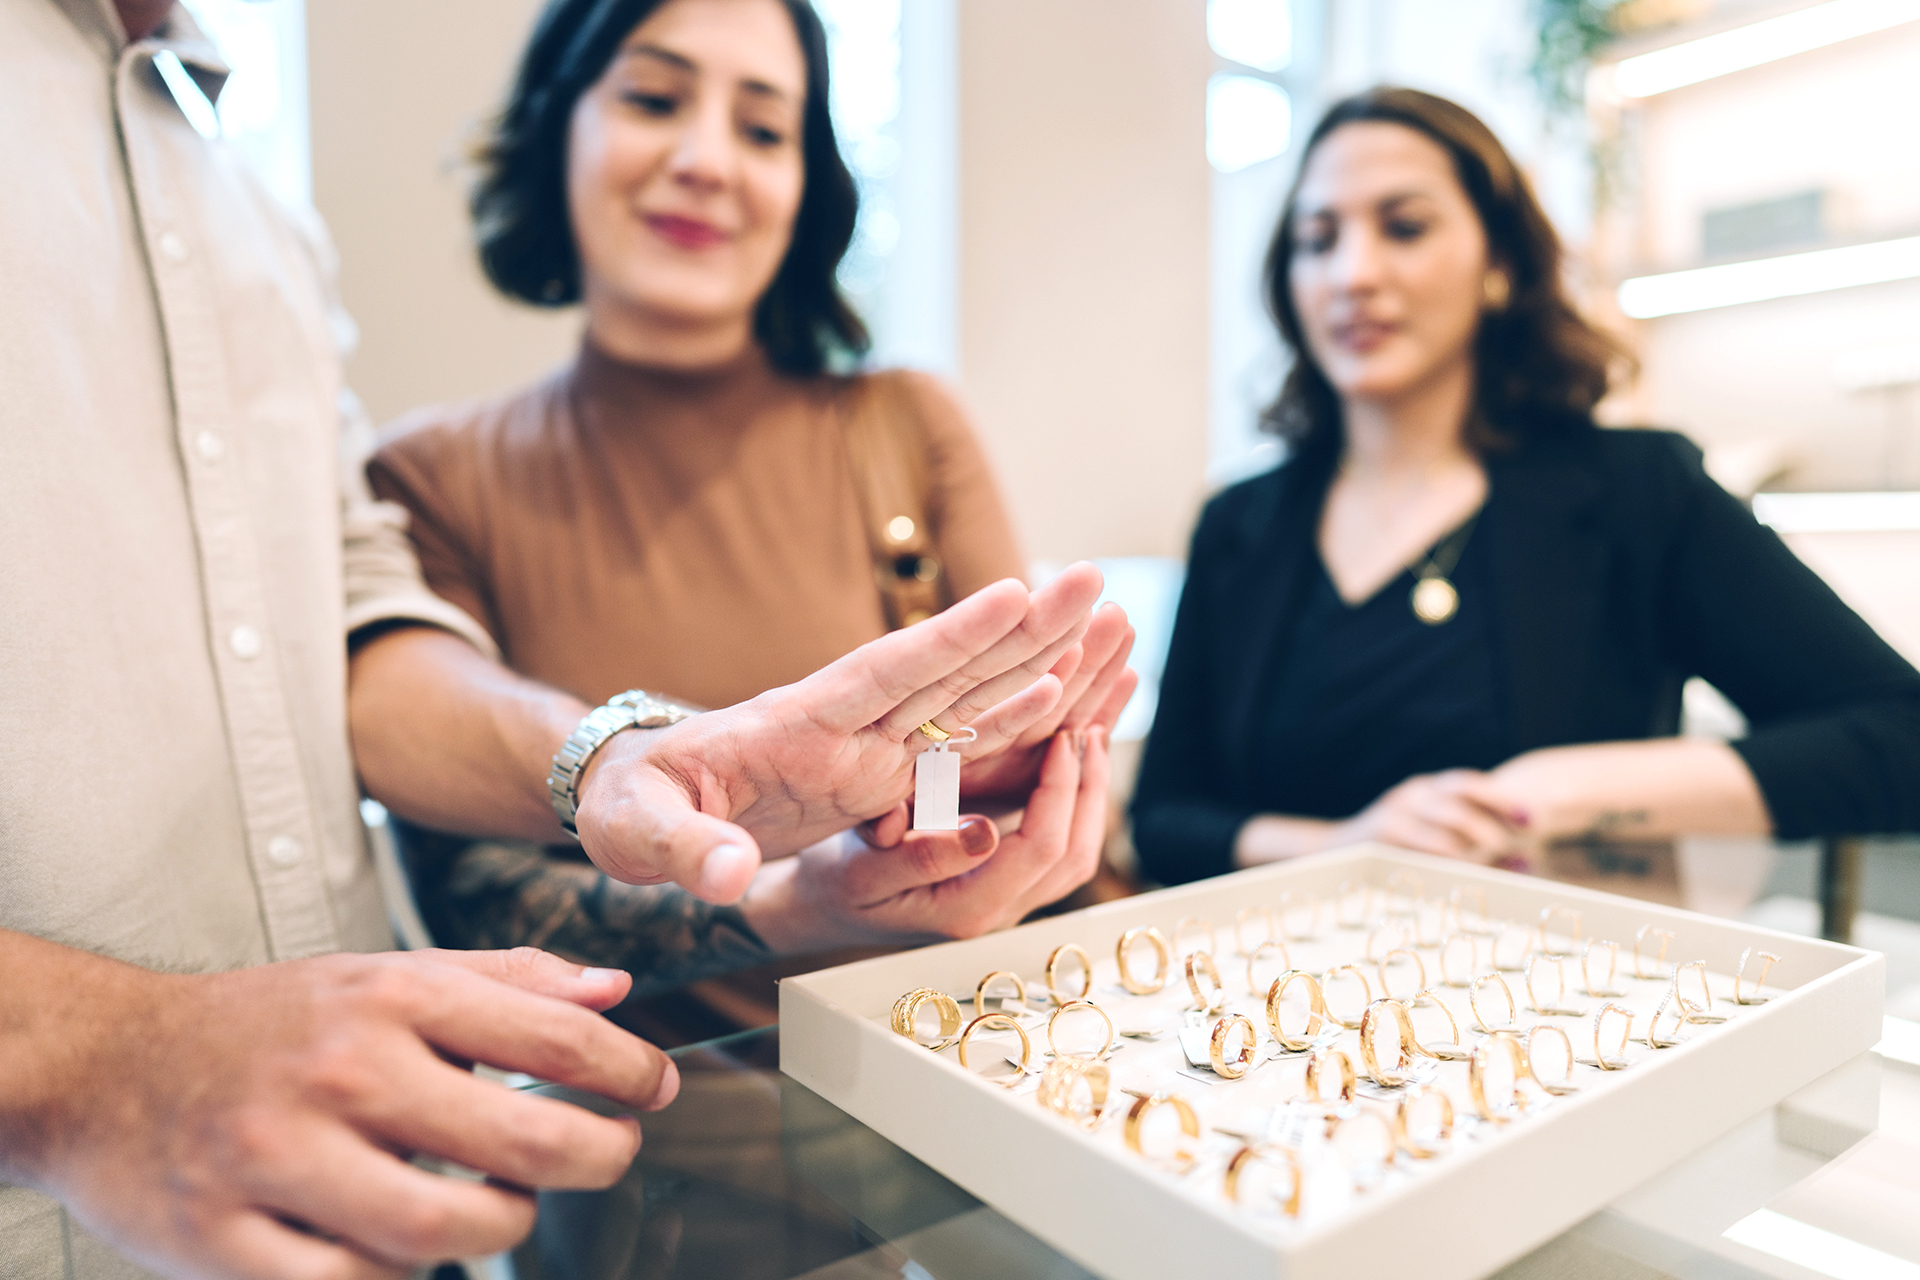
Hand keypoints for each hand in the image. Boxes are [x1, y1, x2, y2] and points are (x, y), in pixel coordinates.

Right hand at [24, 945, 674, 1279]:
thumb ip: (508, 980)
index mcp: (389, 996)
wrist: (108, 1067)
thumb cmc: (272, 1023)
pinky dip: (397, 1272)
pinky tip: (403, 1240)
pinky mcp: (227, 1240)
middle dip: (595, 1158)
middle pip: (518, 1143)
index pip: (552, 1037)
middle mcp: (341, 1071)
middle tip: (609, 1154)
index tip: (656, 1088)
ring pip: (441, 1230)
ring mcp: (280, 1158)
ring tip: (498, 1203)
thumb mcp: (387, 973)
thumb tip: (615, 993)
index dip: (629, 1070)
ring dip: (497, 1226)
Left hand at [576, 565, 1104, 901]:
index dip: (950, 638)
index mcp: (797, 722)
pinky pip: (954, 751)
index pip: (885, 672)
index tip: (1012, 593)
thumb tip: (731, 878)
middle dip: (1021, 630)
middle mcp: (847, 727)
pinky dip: (1009, 726)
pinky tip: (1060, 701)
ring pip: (965, 701)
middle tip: (1091, 580)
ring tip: (1099, 620)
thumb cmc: (627, 806)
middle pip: (948, 671)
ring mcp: (867, 749)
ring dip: (1033, 664)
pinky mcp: (874, 778)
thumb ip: (687, 850)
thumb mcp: (636, 830)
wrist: (634, 799)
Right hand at [748, 727, 1111, 949]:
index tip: (1063, 734)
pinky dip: (1072, 804)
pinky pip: (1056, 850)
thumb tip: (985, 834)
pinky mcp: (1005, 885)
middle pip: (1073, 855)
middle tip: (1089, 726)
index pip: (1040, 849)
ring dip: (1088, 796)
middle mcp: (998, 913)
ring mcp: (1006, 904)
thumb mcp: (861, 867)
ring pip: (1073, 856)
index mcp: (967, 910)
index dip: (1061, 789)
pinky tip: (1070, 760)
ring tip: (1089, 736)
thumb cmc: (834, 882)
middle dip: (1088, 788)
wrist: (821, 906)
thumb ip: (920, 855)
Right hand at [1332, 769, 1530, 863]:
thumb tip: (1520, 861)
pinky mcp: (1384, 835)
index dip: (1500, 797)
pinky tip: (1470, 866)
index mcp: (1424, 789)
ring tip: (1503, 854)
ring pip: (1448, 819)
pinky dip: (1454, 856)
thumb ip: (1466, 841)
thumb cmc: (1391, 851)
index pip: (1467, 783)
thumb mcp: (1425, 835)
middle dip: (1497, 815)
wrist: (1333, 854)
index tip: (1530, 817)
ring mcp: (1395, 812)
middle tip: (1524, 837)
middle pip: (1461, 796)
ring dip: (1481, 838)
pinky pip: (1427, 844)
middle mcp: (1411, 794)